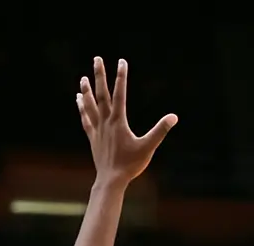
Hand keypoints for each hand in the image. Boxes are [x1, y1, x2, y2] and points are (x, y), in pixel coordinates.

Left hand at [76, 57, 176, 186]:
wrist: (111, 179)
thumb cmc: (131, 164)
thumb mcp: (148, 147)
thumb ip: (160, 131)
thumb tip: (174, 117)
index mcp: (119, 121)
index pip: (120, 94)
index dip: (121, 77)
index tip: (122, 62)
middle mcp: (106, 121)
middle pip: (101, 94)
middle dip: (100, 75)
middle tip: (97, 59)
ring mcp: (98, 129)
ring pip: (90, 105)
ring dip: (87, 90)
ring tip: (83, 78)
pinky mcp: (93, 137)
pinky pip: (86, 119)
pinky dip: (82, 108)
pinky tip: (79, 100)